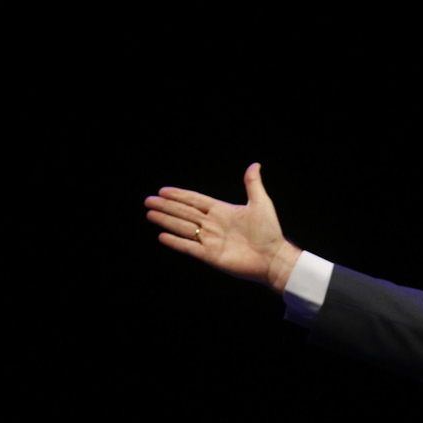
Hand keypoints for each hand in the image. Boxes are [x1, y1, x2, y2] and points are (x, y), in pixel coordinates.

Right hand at [145, 163, 301, 292]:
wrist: (273, 258)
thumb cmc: (270, 231)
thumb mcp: (261, 203)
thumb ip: (253, 184)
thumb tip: (255, 164)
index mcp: (222, 211)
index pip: (195, 200)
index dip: (179, 195)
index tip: (163, 191)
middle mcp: (213, 224)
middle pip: (184, 212)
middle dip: (166, 206)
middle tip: (148, 200)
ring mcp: (210, 240)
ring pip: (183, 227)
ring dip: (166, 220)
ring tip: (150, 214)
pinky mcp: (210, 255)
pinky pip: (189, 247)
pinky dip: (176, 242)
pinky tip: (162, 236)